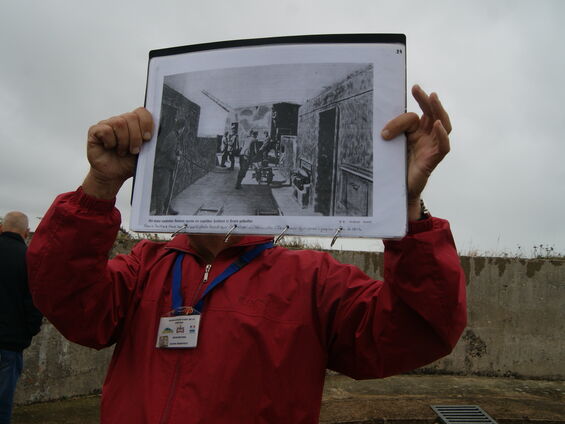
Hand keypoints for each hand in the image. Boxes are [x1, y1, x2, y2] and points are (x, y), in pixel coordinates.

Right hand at [83, 107, 152, 198]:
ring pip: (119, 123)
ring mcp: (107, 124)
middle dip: (135, 137)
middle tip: (134, 151)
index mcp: (135, 124)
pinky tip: (110, 148)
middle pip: (131, 117)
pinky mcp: (95, 131)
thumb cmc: (129, 164)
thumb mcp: (146, 153)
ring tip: (122, 152)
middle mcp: (121, 121)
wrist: (113, 175)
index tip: (148, 138)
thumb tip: (167, 134)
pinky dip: (110, 142)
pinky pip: (105, 130)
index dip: (146, 123)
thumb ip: (154, 142)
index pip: (142, 112)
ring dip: (123, 142)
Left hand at [381, 85, 451, 219]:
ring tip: (433, 99)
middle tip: (419, 89)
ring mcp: (431, 148)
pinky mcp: (433, 160)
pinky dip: (442, 135)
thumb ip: (392, 134)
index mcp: (417, 132)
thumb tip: (384, 131)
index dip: (413, 105)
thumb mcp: (391, 145)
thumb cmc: (394, 165)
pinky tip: (437, 126)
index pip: (417, 115)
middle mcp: (426, 137)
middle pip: (433, 115)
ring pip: (443, 126)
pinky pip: (443, 146)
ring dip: (438, 111)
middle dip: (427, 101)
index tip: (412, 88)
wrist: (396, 189)